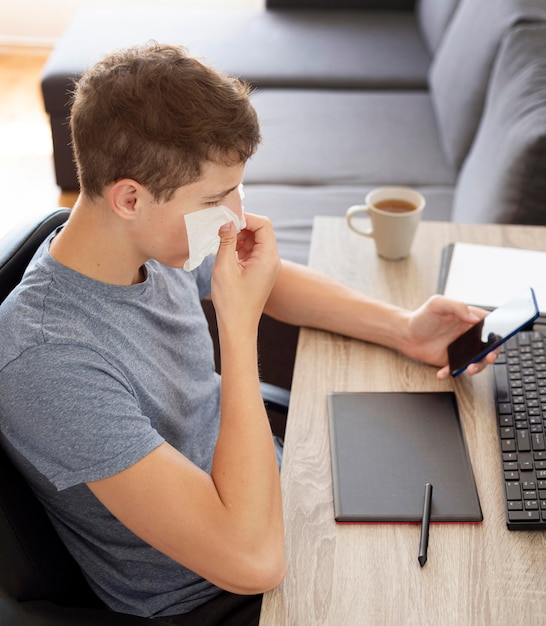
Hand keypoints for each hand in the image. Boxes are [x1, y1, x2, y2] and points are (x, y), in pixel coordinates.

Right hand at [211, 213, 279, 331]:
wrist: (238, 326)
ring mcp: (267, 266)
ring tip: (222, 244)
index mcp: (268, 258)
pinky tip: (226, 254)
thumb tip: (226, 222)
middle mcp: (272, 260)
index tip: (227, 219)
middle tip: (222, 230)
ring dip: (239, 238)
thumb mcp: (224, 268)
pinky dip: (240, 248)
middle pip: (261, 231)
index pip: (264, 224)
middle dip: (242, 227)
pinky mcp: (260, 272)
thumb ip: (226, 241)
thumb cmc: (231, 301)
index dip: (246, 217)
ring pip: (256, 241)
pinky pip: (252, 252)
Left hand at [402, 295, 498, 379]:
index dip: (498, 333)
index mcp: (469, 318)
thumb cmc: (421, 317)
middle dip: (491, 354)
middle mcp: (469, 334)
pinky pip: (458, 368)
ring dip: (476, 367)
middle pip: (489, 346)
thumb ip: (456, 306)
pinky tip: (443, 373)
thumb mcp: (437, 304)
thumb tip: (473, 317)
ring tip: (468, 369)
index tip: (496, 341)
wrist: (405, 334)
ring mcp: (462, 348)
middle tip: (487, 358)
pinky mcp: (452, 360)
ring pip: (477, 360)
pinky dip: (452, 372)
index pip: (491, 325)